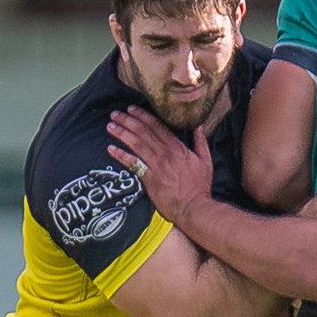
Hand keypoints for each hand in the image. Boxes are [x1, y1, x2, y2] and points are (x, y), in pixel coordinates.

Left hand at [107, 107, 213, 223]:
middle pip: (144, 132)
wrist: (194, 207)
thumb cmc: (200, 186)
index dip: (143, 116)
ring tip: (110, 126)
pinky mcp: (149, 178)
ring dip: (122, 133)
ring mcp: (157, 166)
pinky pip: (133, 163)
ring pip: (136, 144)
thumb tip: (198, 127)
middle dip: (128, 121)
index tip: (132, 109)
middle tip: (115, 114)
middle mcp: (166, 154)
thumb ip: (201, 142)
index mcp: (178, 148)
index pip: (158, 127)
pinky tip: (111, 148)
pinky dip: (121, 155)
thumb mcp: (205, 162)